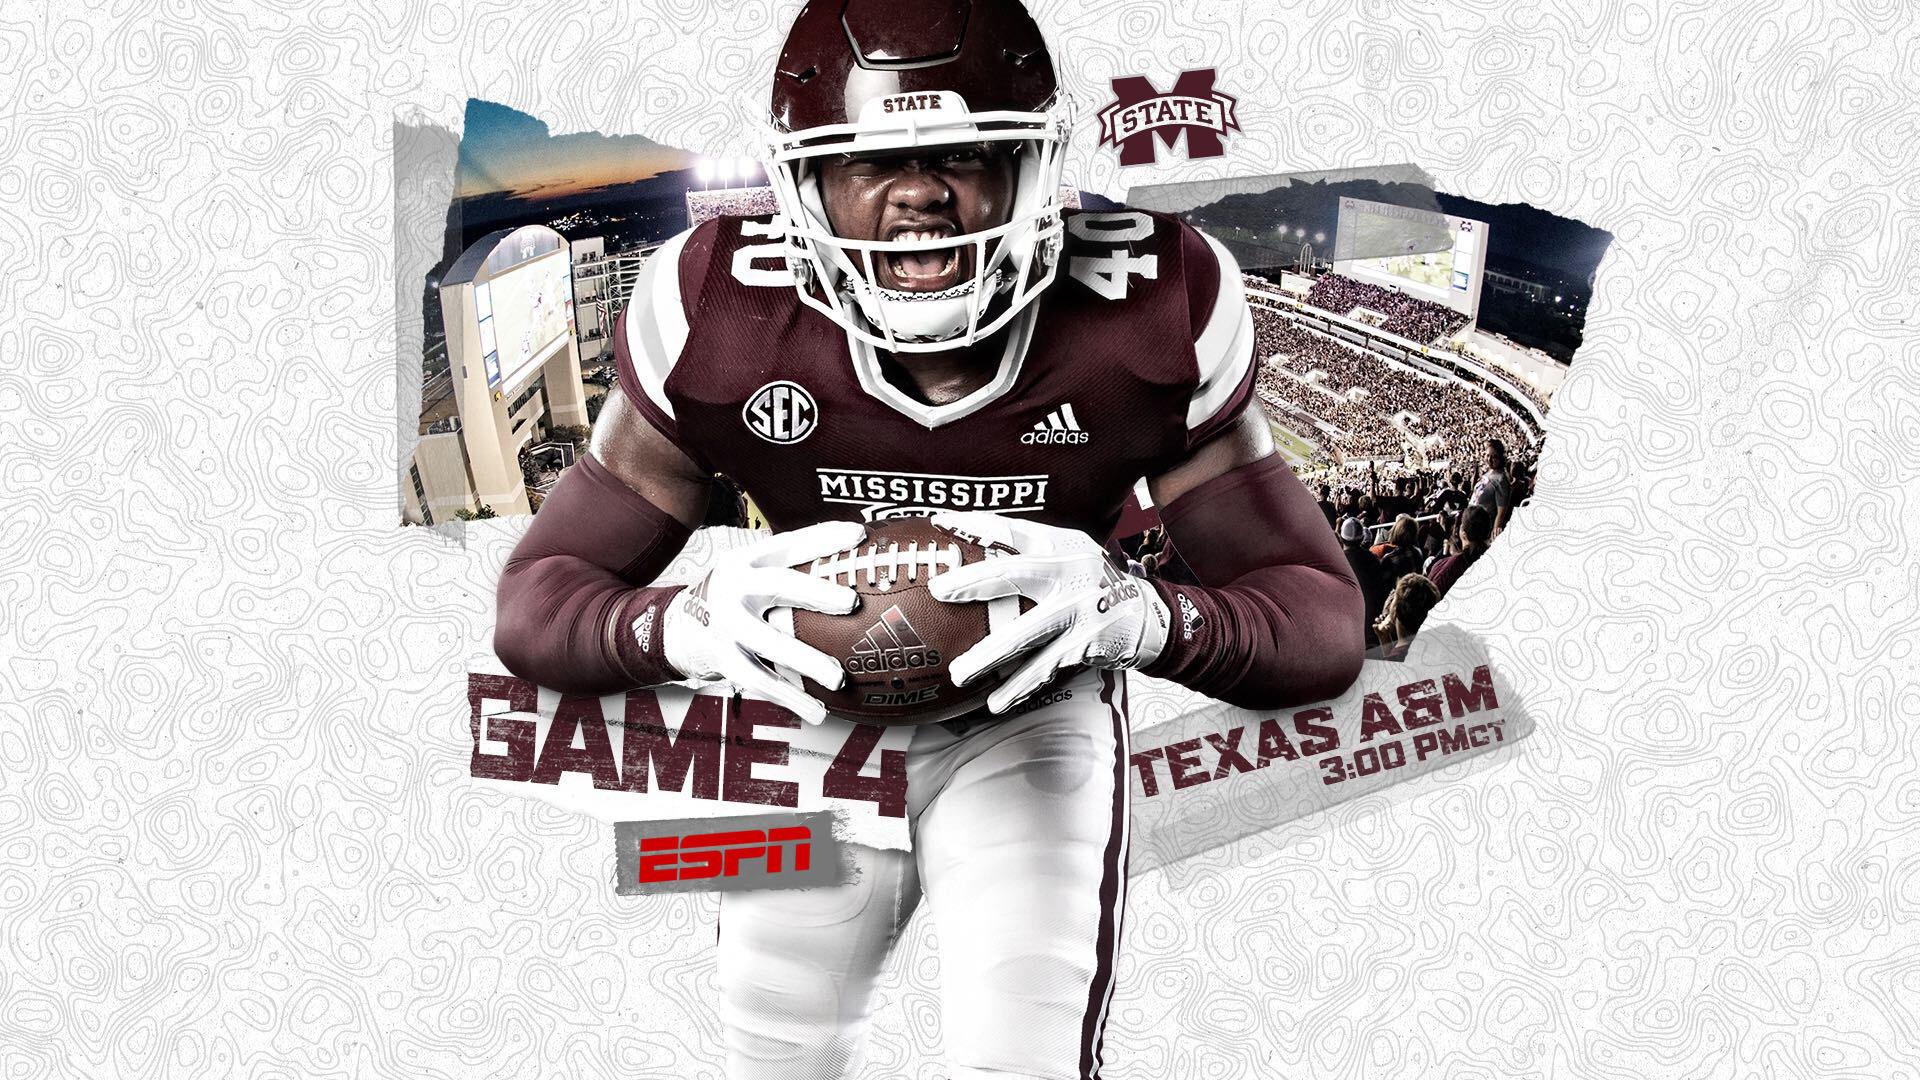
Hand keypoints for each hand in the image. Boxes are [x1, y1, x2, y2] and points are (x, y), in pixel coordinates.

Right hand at [662, 521, 864, 723]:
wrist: (676, 628)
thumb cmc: (734, 599)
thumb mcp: (751, 574)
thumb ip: (789, 569)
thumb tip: (854, 564)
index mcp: (748, 560)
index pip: (789, 544)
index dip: (823, 538)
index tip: (858, 536)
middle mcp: (735, 586)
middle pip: (778, 585)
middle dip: (816, 592)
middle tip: (851, 603)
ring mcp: (725, 623)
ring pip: (769, 642)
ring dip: (806, 660)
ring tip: (838, 678)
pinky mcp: (722, 657)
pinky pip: (759, 680)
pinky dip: (790, 697)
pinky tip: (817, 711)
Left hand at [926, 511, 1170, 713]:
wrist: (1148, 615)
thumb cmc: (1091, 582)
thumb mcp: (1070, 554)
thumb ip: (1030, 550)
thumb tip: (971, 543)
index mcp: (1061, 546)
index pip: (1013, 530)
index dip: (976, 524)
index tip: (940, 521)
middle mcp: (1070, 572)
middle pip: (1015, 573)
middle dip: (975, 582)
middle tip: (939, 591)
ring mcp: (1079, 610)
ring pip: (1027, 635)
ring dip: (991, 656)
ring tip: (959, 674)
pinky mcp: (1086, 644)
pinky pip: (1044, 668)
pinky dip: (1020, 687)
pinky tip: (998, 701)